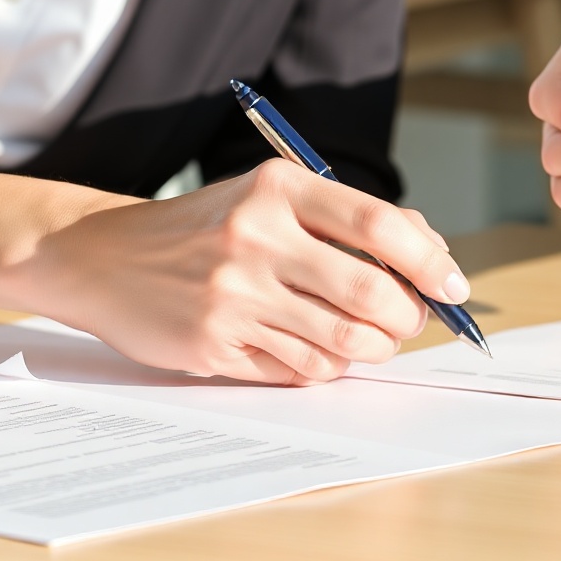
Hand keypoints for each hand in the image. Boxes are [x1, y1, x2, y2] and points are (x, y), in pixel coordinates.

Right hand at [0, 159, 471, 385]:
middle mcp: (256, 238)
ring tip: (368, 339)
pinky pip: (302, 371)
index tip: (453, 284)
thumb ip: (346, 221)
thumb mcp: (270, 198)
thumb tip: (432, 259)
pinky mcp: (214, 345)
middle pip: (371, 294)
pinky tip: (311, 348)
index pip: (382, 226)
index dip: (430, 261)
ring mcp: (234, 296)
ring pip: (343, 342)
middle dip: (408, 318)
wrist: (107, 257)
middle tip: (411, 321)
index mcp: (278, 189)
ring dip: (372, 349)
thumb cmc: (209, 227)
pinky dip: (324, 366)